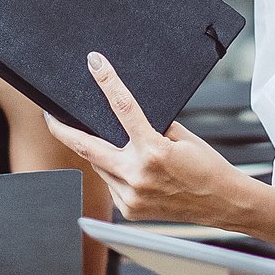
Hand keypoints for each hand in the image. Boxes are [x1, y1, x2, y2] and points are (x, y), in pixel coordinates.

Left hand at [40, 52, 249, 222]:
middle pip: (87, 147)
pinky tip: (131, 169)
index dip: (107, 83)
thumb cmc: (207, 167)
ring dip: (100, 153)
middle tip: (50, 115)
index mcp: (154, 151)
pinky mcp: (130, 210)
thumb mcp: (184, 138)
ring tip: (115, 146)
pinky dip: (114, 172)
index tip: (95, 64)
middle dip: (63, 130)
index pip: (123, 109)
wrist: (224, 203)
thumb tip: (124, 117)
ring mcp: (131, 196)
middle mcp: (138, 175)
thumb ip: (152, 127)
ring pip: (100, 166)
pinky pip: (111, 183)